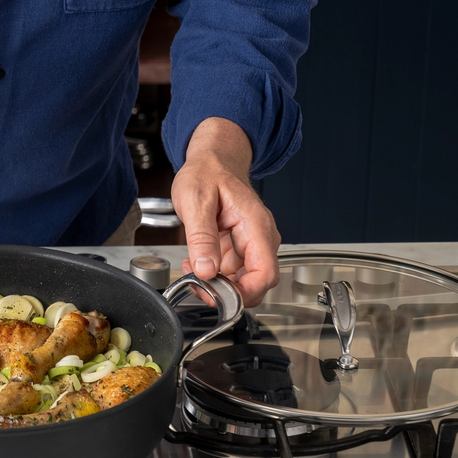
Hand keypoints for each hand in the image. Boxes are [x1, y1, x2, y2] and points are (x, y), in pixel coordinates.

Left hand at [170, 118, 281, 306]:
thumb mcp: (196, 202)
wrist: (212, 160)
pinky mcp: (237, 247)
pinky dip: (211, 274)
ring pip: (240, 280)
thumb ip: (201, 237)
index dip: (246, 293)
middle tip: (198, 286)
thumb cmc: (208, 173)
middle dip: (227, 292)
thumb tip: (206, 270)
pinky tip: (195, 263)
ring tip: (191, 269)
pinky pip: (229, 271)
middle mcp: (258, 238)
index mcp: (256, 226)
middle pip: (255, 282)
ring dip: (215, 284)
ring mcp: (249, 244)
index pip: (265, 273)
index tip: (220, 298)